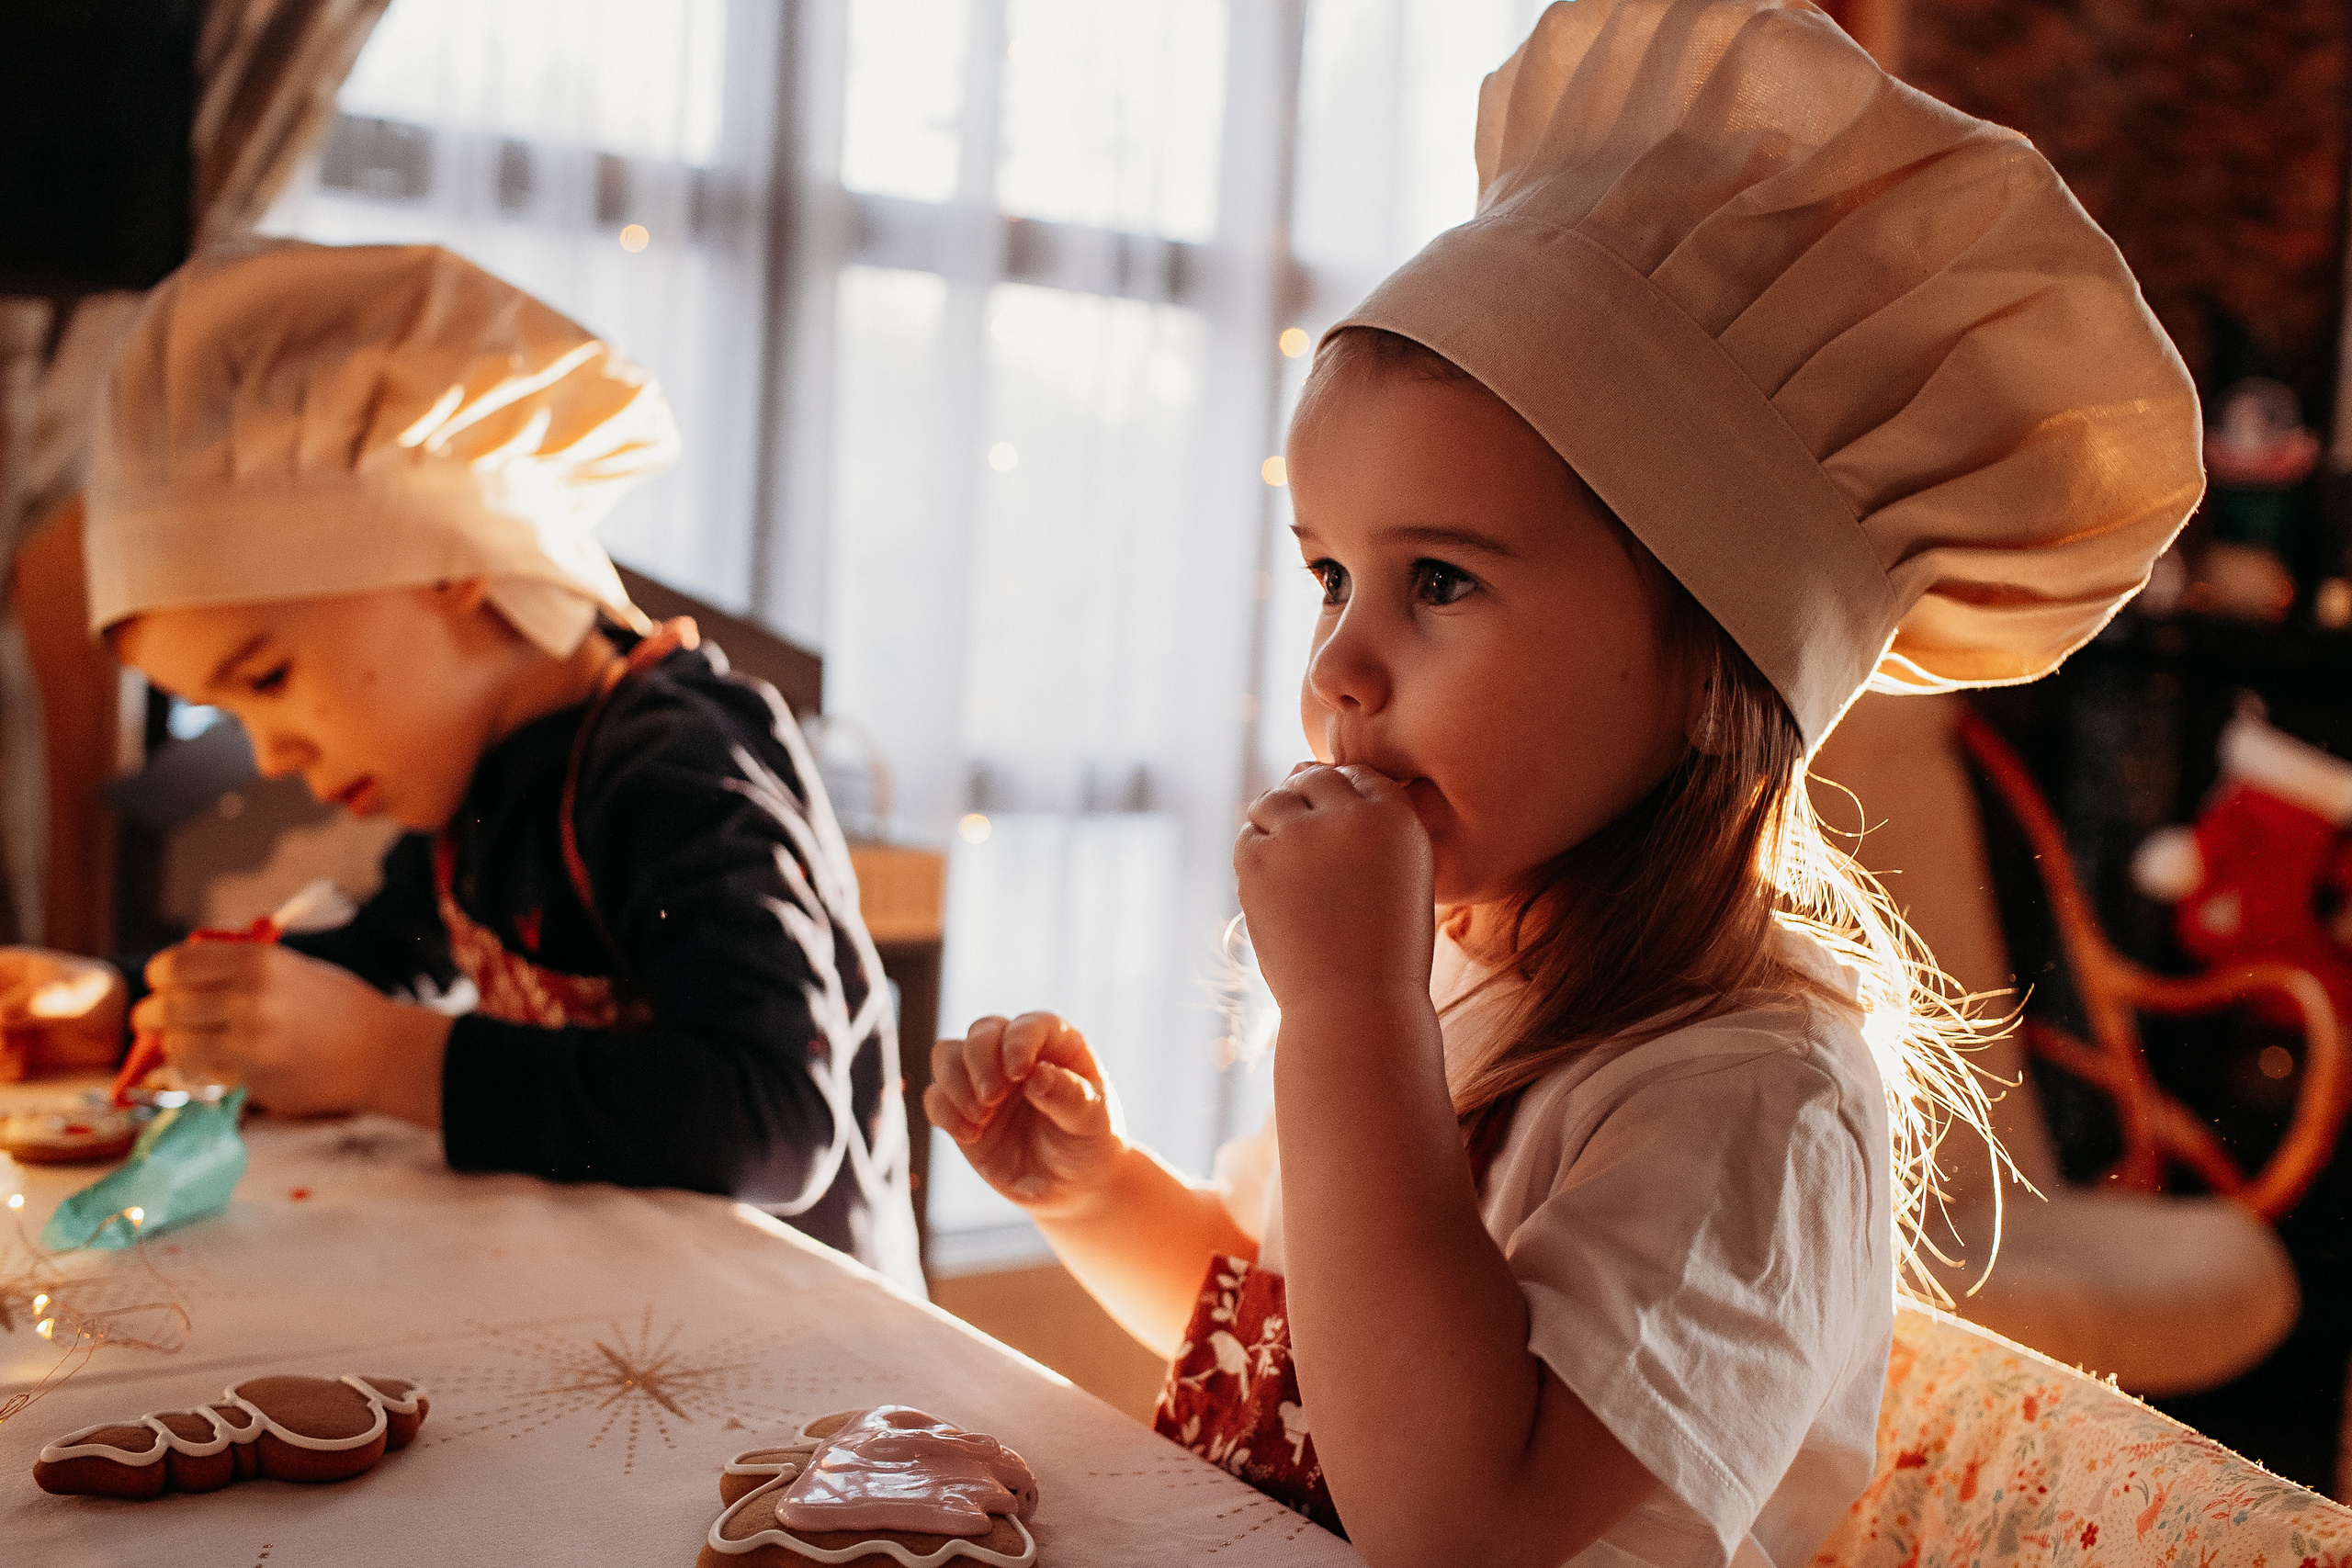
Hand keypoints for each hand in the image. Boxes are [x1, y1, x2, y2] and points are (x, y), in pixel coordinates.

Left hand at [135, 943, 449, 1120]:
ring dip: (173, 1045)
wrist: (383, 1052)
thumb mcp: (292, 968)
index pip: (175, 964)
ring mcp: (247, 1040)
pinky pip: (200, 1073)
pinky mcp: (250, 1077)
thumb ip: (239, 966)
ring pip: (174, 1044)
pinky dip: (198, 1069)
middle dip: (152, 1015)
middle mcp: (248, 996)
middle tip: (155, 1020)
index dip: (161, 976)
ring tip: (187, 1043)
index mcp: (258, 961)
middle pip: (164, 1005)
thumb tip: (182, 973)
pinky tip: (213, 1064)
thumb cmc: (340, 1008)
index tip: (165, 984)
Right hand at [925, 1012, 1124, 1220]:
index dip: (1019, 1041)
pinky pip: (935, 1098)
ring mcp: (984, 1080)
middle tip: (992, 1098)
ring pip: (947, 1054)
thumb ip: (1069, 1096)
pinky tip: (970, 1136)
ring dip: (955, 1082)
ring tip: (980, 1118)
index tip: (1020, 1073)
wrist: (1072, 1186)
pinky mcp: (961, 1111)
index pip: (1029, 1025)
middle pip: (982, 1031)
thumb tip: (1036, 1076)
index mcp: (1055, 1045)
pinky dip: (944, 1112)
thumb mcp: (1093, 1121)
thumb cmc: (1089, 1143)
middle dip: (980, 1060)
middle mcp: (1014, 1054)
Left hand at [1235, 764, 1436, 1012]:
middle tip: (1309, 853)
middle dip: (1307, 803)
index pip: (1361, 776)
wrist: (1357, 1007)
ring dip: (1276, 821)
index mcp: (1397, 816)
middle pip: (1314, 778)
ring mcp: (1299, 837)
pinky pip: (1247, 836)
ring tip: (1292, 867)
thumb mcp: (1400, 873)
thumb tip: (1298, 768)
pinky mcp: (1258, 863)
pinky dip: (1256, 853)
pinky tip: (1275, 887)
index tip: (1342, 839)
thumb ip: (1365, 820)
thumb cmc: (1384, 945)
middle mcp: (1348, 816)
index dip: (1346, 801)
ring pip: (1273, 799)